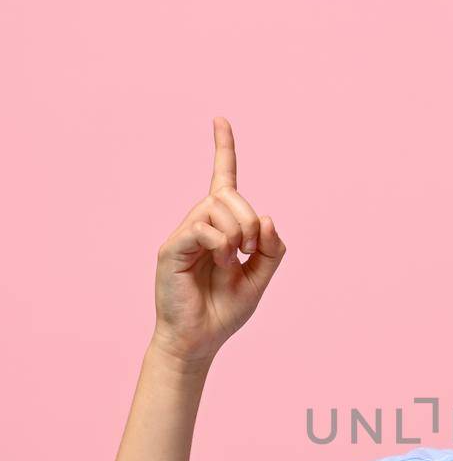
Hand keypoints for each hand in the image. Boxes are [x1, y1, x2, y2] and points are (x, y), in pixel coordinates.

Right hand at [152, 117, 285, 366]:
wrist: (199, 340)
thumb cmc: (225, 309)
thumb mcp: (260, 278)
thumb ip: (272, 250)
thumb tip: (269, 218)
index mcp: (222, 226)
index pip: (222, 179)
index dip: (223, 149)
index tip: (220, 119)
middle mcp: (200, 223)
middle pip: (229, 193)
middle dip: (250, 218)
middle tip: (251, 249)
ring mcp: (185, 234)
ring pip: (216, 206)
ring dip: (237, 231)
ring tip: (232, 260)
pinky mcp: (172, 249)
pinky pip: (200, 228)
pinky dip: (219, 243)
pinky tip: (220, 261)